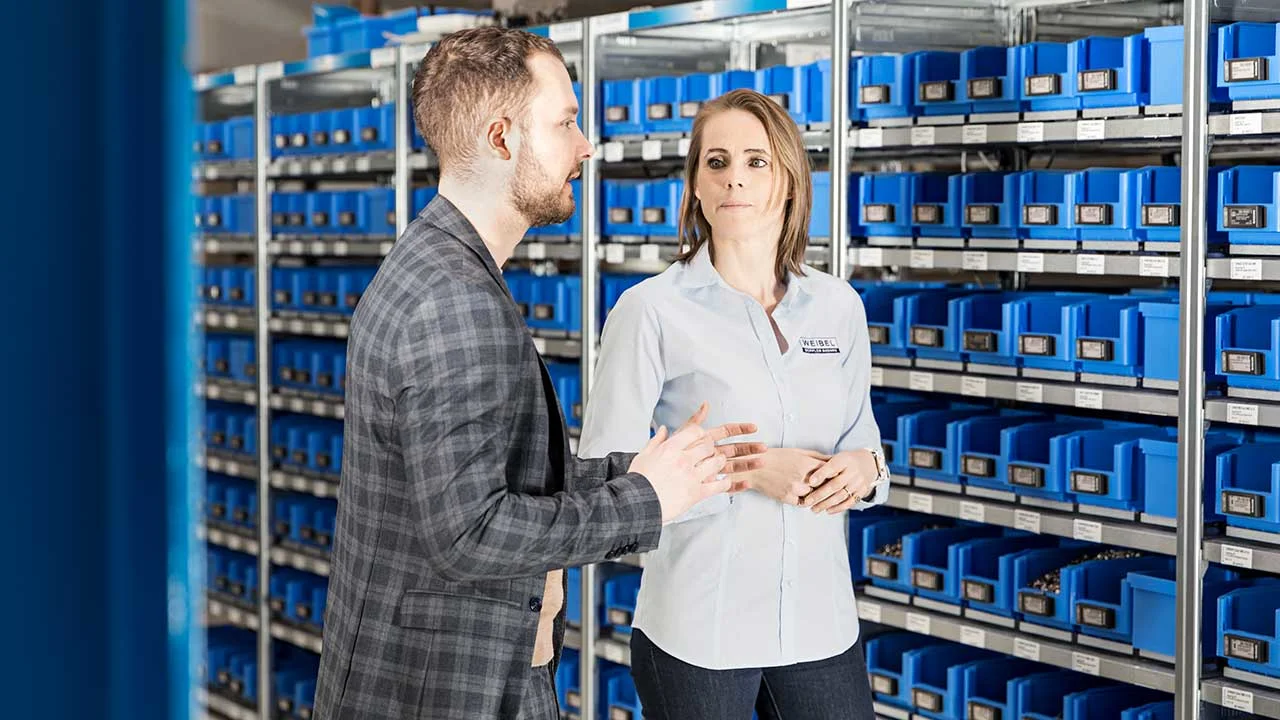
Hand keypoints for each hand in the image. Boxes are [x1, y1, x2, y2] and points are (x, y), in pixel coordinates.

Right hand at [628, 403, 765, 523]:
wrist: (638, 503)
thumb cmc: (639, 478)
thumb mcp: (645, 454)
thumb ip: (658, 439)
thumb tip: (664, 429)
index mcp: (673, 446)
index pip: (697, 432)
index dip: (709, 431)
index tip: (718, 432)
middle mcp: (685, 458)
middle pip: (712, 446)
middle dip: (729, 446)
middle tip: (746, 447)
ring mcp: (692, 475)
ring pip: (719, 464)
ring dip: (731, 463)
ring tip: (745, 463)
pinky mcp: (697, 493)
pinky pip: (720, 486)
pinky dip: (733, 484)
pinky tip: (742, 482)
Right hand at [732, 448, 829, 505]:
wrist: (755, 467)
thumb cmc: (777, 457)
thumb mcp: (798, 452)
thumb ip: (817, 457)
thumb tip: (833, 459)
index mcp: (806, 463)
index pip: (830, 472)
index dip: (836, 475)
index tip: (840, 476)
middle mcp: (802, 477)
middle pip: (825, 486)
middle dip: (830, 486)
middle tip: (835, 487)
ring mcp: (795, 489)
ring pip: (815, 496)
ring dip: (818, 495)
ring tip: (820, 493)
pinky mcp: (787, 498)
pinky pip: (803, 503)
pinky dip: (806, 500)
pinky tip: (806, 497)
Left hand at [800, 450, 881, 513]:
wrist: (868, 464)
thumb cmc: (846, 461)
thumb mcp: (836, 457)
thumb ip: (823, 465)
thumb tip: (806, 475)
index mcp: (844, 460)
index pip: (832, 467)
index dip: (821, 474)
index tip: (810, 482)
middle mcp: (853, 472)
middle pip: (835, 485)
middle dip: (820, 494)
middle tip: (807, 501)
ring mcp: (858, 483)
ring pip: (841, 495)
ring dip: (826, 504)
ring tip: (814, 509)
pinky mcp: (861, 492)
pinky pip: (849, 502)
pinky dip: (838, 508)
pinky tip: (827, 510)